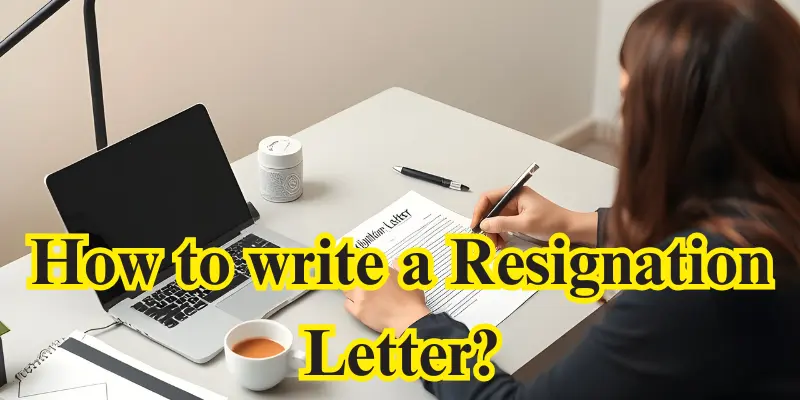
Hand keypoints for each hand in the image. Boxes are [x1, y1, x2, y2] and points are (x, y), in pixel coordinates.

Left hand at [343, 262, 430, 335]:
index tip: (355, 263)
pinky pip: (347, 303)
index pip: (359, 262)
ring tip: (355, 290)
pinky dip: (350, 302)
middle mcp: (365, 281)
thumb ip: (399, 266)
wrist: (407, 319)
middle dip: (351, 276)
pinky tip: (355, 302)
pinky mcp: (357, 310)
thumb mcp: (408, 278)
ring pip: (346, 289)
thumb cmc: (410, 301)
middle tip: (353, 277)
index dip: (356, 262)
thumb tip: (395, 262)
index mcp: (377, 270)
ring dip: (350, 288)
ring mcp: (360, 296)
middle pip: (350, 275)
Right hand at [471, 186, 596, 247]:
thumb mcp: (525, 223)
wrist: (570, 229)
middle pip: (491, 210)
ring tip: (496, 245)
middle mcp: (514, 199)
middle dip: (487, 225)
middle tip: (487, 240)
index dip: (479, 211)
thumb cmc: (552, 222)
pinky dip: (500, 234)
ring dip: (493, 232)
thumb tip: (484, 224)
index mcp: (515, 194)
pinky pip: (503, 225)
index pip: (488, 198)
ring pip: (496, 219)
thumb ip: (503, 223)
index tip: (476, 225)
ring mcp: (516, 208)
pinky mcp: (519, 218)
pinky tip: (501, 243)